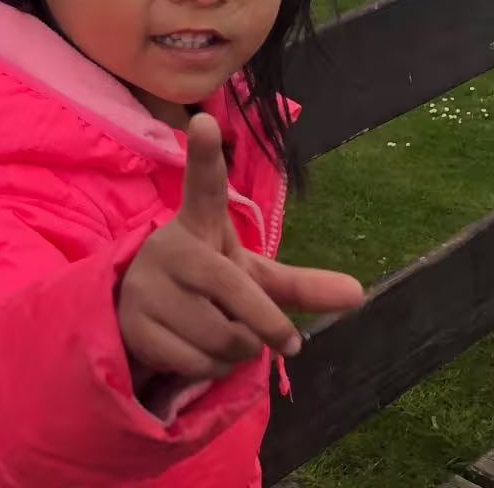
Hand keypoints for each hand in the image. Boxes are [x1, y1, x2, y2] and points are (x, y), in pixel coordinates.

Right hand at [119, 114, 362, 383]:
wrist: (139, 317)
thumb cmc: (203, 289)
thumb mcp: (250, 279)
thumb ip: (299, 285)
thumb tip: (360, 293)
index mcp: (199, 226)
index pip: (203, 186)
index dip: (206, 155)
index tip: (205, 121)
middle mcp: (170, 248)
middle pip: (240, 295)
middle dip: (267, 326)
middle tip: (274, 338)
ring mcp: (146, 285)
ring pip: (224, 338)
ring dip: (237, 353)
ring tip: (214, 335)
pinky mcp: (134, 324)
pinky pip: (199, 363)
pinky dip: (211, 371)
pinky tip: (192, 351)